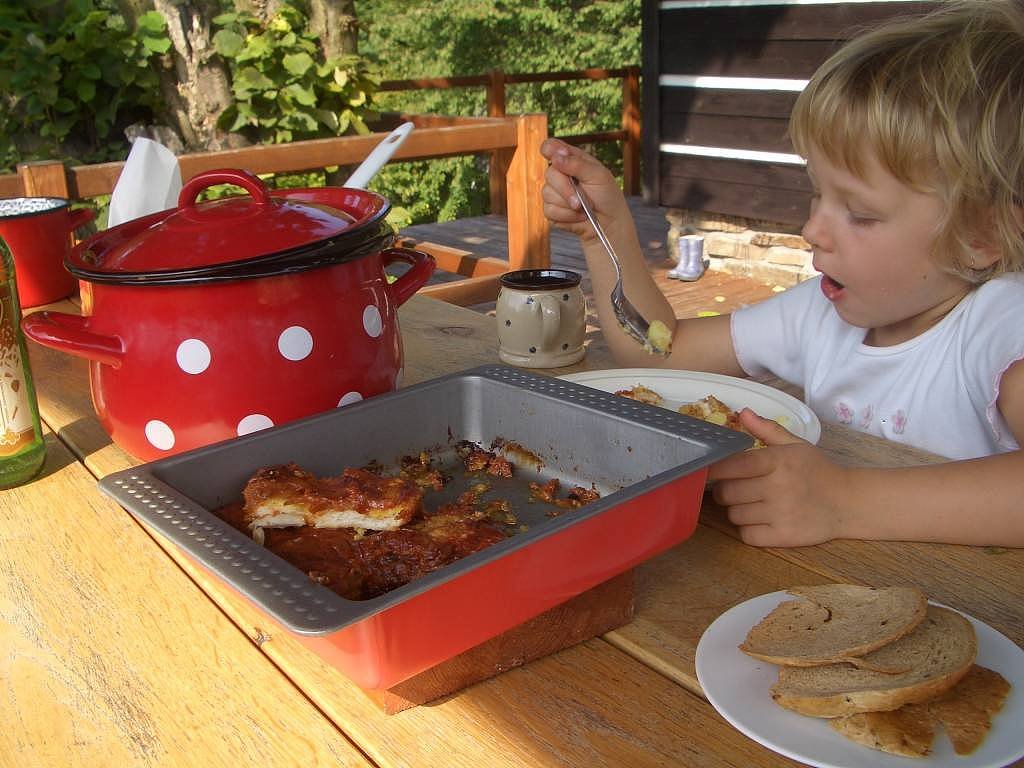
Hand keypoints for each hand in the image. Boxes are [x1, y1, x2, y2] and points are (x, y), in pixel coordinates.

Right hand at [540, 138, 627, 241]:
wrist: (609, 223)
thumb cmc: (607, 196)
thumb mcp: (598, 175)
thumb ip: (577, 164)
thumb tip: (555, 157)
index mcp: (571, 160)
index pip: (551, 147)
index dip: (549, 149)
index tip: (555, 157)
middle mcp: (560, 174)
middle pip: (549, 174)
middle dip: (566, 189)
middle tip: (582, 200)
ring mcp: (554, 193)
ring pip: (547, 194)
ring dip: (568, 205)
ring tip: (583, 208)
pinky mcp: (551, 210)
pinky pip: (549, 210)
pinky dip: (566, 216)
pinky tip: (578, 217)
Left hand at [707, 409, 852, 546]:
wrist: (849, 502)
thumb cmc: (818, 471)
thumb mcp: (795, 445)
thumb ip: (767, 429)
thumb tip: (742, 412)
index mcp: (778, 461)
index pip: (732, 466)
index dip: (714, 470)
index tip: (707, 471)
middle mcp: (777, 487)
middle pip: (727, 493)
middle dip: (724, 491)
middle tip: (734, 488)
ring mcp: (780, 514)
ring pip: (734, 515)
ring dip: (736, 510)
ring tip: (750, 504)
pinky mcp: (783, 537)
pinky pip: (746, 535)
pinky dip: (747, 529)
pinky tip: (758, 520)